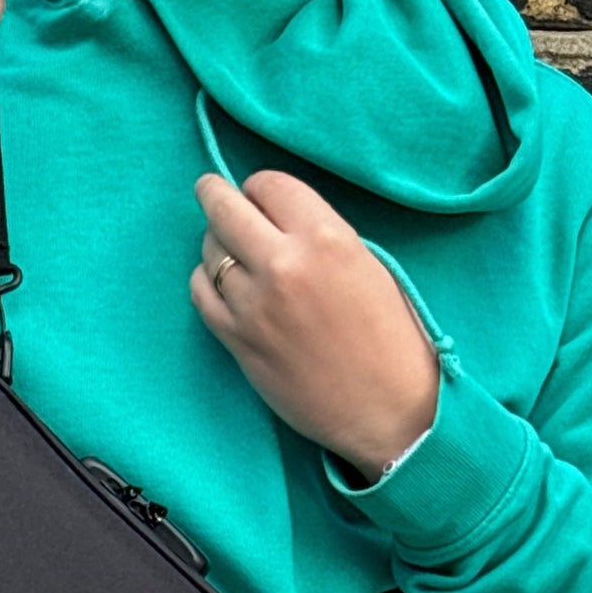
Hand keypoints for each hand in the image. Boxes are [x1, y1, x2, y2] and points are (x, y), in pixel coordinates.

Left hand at [190, 170, 439, 484]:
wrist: (387, 408)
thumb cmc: (391, 337)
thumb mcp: (367, 265)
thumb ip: (319, 236)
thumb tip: (276, 220)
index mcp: (326, 237)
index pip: (268, 184)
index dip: (259, 188)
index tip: (257, 196)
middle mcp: (284, 264)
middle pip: (225, 209)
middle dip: (215, 194)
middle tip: (209, 189)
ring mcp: (254, 305)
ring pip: (209, 251)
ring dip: (216, 245)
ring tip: (228, 250)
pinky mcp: (236, 340)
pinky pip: (201, 293)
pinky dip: (205, 281)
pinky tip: (220, 284)